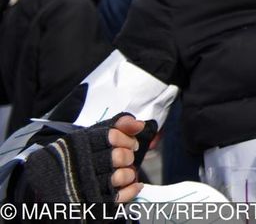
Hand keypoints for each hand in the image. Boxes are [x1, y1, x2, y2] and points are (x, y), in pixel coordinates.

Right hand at [21, 113, 152, 203]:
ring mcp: (88, 186)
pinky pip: (120, 197)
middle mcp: (83, 165)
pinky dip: (132, 190)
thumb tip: (139, 124)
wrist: (45, 184)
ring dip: (129, 174)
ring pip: (121, 176)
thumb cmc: (74, 157)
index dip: (127, 139)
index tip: (130, 143)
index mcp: (81, 146)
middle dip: (127, 156)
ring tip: (126, 172)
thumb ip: (116, 126)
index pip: (113, 136)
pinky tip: (134, 185)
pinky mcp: (93, 202)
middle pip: (119, 157)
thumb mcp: (91, 135)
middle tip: (125, 158)